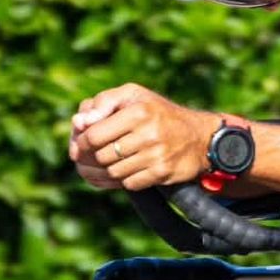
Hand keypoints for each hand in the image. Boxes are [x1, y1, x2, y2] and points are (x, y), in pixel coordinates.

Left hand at [69, 84, 217, 191]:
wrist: (200, 137)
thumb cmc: (159, 113)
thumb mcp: (133, 96)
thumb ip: (103, 102)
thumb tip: (78, 122)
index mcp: (138, 112)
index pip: (93, 135)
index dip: (82, 142)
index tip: (83, 143)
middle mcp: (149, 133)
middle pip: (101, 156)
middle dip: (91, 158)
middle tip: (91, 156)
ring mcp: (157, 155)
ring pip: (114, 172)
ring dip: (105, 171)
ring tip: (105, 164)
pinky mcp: (163, 173)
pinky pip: (130, 184)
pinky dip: (123, 180)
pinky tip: (123, 172)